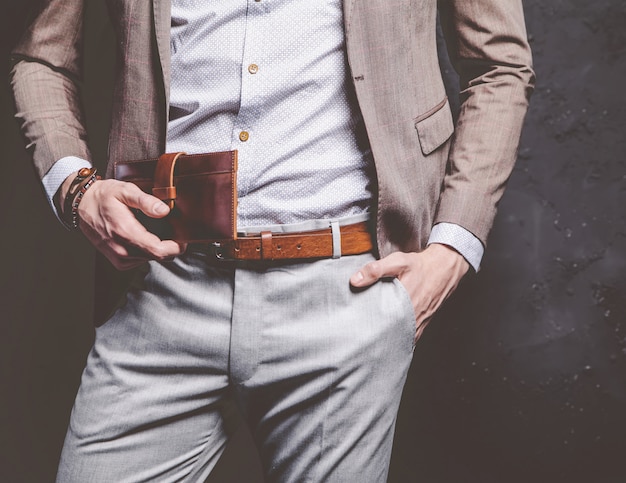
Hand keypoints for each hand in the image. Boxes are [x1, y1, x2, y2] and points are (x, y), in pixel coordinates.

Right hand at [60, 173, 185, 269]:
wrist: (81, 206)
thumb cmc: (103, 196)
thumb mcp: (125, 190)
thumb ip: (146, 201)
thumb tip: (164, 211)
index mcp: (125, 232)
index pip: (159, 251)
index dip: (176, 247)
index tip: (183, 238)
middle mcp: (122, 250)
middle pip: (158, 257)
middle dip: (170, 246)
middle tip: (173, 232)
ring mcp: (119, 258)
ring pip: (151, 259)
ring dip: (158, 248)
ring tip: (156, 231)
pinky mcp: (119, 262)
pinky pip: (142, 260)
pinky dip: (147, 251)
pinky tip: (144, 237)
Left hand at [350, 243, 469, 342]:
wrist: (445, 269)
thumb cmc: (420, 266)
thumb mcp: (397, 261)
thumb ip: (375, 270)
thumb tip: (354, 280)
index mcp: (404, 305)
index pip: (382, 325)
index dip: (368, 329)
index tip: (355, 328)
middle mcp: (413, 318)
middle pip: (389, 335)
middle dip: (375, 337)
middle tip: (359, 336)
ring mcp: (418, 324)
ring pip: (399, 338)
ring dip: (386, 339)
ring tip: (370, 338)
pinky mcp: (422, 325)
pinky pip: (408, 337)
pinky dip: (398, 338)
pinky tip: (387, 335)